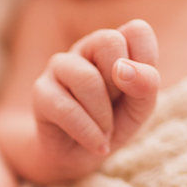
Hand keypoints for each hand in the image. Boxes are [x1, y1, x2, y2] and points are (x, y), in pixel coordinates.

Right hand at [32, 19, 159, 165]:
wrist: (79, 154)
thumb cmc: (112, 123)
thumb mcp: (140, 108)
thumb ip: (146, 85)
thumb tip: (125, 70)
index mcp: (114, 46)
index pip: (137, 31)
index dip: (146, 62)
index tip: (138, 91)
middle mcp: (85, 49)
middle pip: (109, 42)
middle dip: (121, 83)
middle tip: (116, 106)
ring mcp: (59, 67)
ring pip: (86, 78)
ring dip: (103, 115)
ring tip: (105, 131)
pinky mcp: (41, 92)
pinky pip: (66, 109)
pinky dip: (88, 132)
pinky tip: (97, 144)